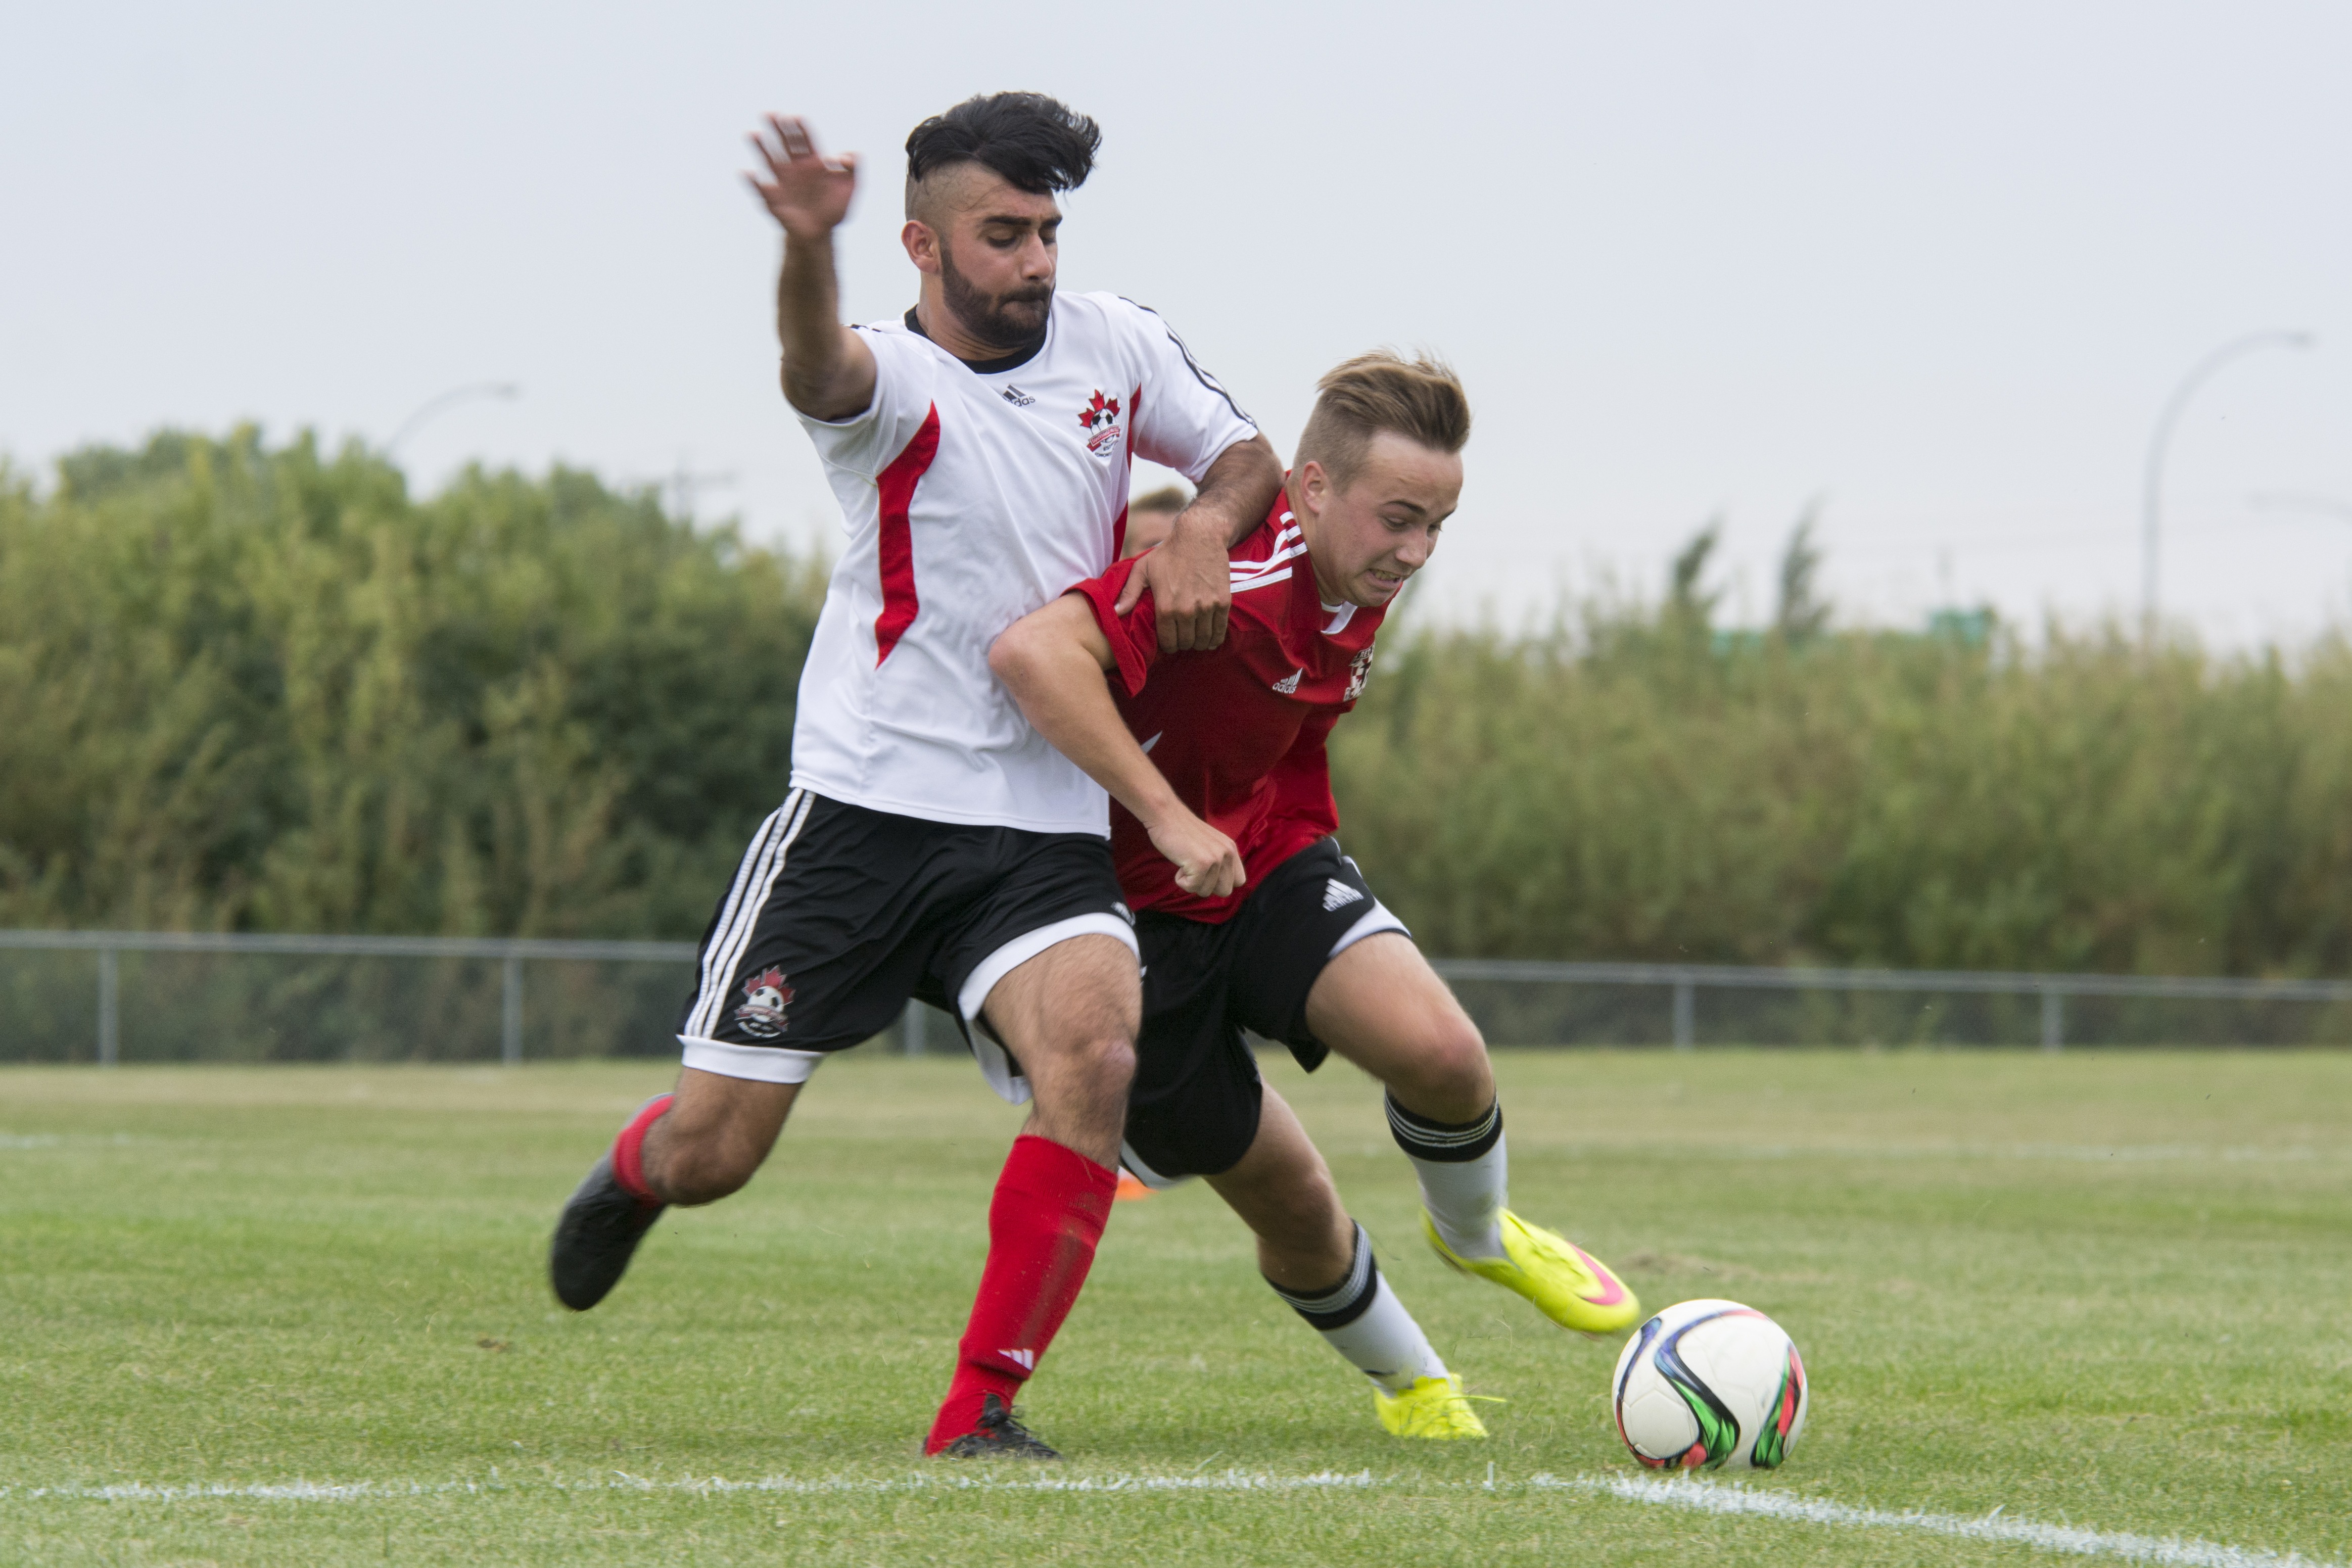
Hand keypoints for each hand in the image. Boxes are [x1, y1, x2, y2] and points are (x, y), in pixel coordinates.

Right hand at [745, 115, 857, 241]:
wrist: (820, 233)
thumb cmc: (834, 209)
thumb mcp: (850, 189)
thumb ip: (854, 169)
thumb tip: (847, 156)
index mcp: (812, 162)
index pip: (804, 140)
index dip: (800, 128)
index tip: (796, 117)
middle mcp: (794, 167)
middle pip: (785, 144)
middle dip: (778, 129)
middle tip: (770, 114)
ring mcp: (782, 182)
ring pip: (769, 160)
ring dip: (760, 147)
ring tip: (753, 134)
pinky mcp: (773, 199)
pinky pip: (761, 189)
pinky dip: (753, 182)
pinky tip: (747, 172)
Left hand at [1116, 512, 1229, 650]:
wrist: (1199, 537)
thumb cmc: (1168, 553)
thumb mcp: (1142, 569)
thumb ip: (1129, 593)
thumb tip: (1115, 612)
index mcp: (1165, 607)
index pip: (1168, 642)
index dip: (1168, 645)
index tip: (1169, 641)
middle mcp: (1186, 610)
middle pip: (1186, 643)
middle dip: (1183, 644)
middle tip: (1182, 639)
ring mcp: (1206, 607)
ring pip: (1203, 640)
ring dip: (1199, 643)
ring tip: (1196, 639)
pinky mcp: (1222, 602)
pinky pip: (1220, 631)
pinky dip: (1215, 639)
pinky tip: (1211, 639)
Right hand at [1146, 809, 1245, 898]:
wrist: (1165, 815)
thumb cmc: (1182, 830)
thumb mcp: (1210, 843)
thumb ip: (1219, 860)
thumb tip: (1220, 885)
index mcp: (1231, 848)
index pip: (1239, 881)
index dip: (1221, 882)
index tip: (1207, 874)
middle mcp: (1227, 853)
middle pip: (1225, 890)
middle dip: (1207, 885)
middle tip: (1194, 870)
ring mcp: (1215, 858)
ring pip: (1206, 891)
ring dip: (1192, 882)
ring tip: (1185, 862)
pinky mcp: (1201, 864)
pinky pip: (1192, 887)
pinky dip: (1181, 880)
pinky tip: (1179, 863)